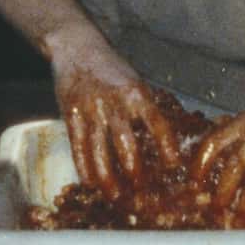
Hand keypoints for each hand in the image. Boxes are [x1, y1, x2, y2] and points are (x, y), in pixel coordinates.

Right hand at [45, 29, 176, 194]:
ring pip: (99, 149)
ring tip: (115, 196)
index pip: (156, 122)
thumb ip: (146, 109)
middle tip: (141, 190)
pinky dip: (84, 167)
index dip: (166, 146)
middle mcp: (114, 101)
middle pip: (126, 141)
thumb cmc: (111, 70)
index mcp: (136, 92)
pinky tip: (89, 183)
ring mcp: (90, 109)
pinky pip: (78, 146)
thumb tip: (165, 142)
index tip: (173, 165)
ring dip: (107, 176)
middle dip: (134, 169)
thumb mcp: (135, 82)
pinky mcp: (71, 114)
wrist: (77, 48)